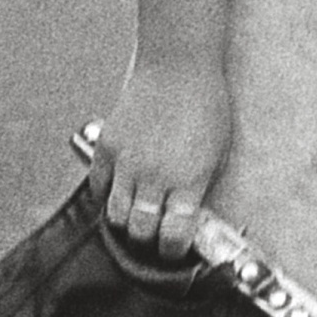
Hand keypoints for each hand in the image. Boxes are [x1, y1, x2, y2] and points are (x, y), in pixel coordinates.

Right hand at [92, 60, 229, 260]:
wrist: (178, 65)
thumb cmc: (206, 103)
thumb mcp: (218, 151)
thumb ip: (200, 187)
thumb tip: (189, 216)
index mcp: (189, 180)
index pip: (174, 235)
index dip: (173, 250)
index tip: (174, 250)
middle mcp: (155, 176)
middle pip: (141, 231)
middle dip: (148, 241)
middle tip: (153, 237)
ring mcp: (127, 162)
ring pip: (116, 215)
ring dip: (127, 221)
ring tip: (136, 215)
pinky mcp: (107, 147)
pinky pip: (98, 186)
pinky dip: (106, 195)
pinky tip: (120, 189)